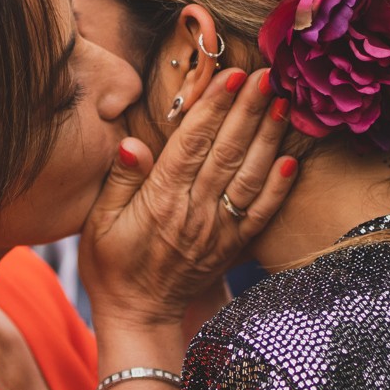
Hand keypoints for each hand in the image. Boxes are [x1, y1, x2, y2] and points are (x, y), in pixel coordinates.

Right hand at [82, 68, 296, 332]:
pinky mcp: (233, 246)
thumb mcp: (98, 222)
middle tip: (265, 73)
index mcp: (160, 201)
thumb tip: (132, 143)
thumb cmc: (111, 264)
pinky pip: (261, 213)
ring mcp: (219, 230)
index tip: (231, 74)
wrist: (139, 316)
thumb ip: (120, 181)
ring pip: (250, 176)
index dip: (213, 107)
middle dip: (247, 109)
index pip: (191, 144)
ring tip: (282, 102)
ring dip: (268, 137)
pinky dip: (279, 186)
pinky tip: (291, 158)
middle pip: (227, 152)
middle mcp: (195, 213)